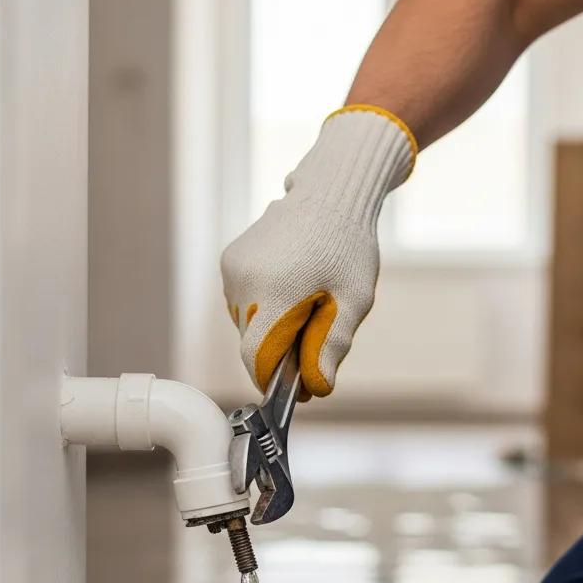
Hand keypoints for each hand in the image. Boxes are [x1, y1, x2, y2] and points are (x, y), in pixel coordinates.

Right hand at [221, 106, 414, 396]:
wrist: (331, 191)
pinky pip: (243, 302)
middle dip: (281, 353)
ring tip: (309, 304)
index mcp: (273, 292)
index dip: (275, 380)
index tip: (299, 390)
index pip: (256, 357)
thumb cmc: (349, 246)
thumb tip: (317, 390)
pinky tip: (293, 287)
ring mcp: (232, 269)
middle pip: (252, 342)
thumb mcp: (352, 301)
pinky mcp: (230, 260)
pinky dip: (265, 307)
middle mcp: (243, 281)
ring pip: (246, 324)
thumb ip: (331, 347)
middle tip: (317, 341)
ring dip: (273, 328)